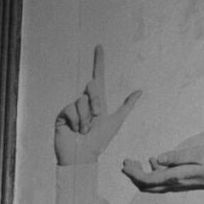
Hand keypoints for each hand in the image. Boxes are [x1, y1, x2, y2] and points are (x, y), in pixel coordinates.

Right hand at [55, 44, 141, 165]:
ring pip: (82, 100)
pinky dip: (78, 122)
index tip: (100, 46)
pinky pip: (72, 109)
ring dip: (87, 118)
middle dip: (97, 104)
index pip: (98, 78)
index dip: (99, 62)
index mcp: (97, 103)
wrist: (83, 156)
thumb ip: (126, 106)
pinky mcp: (62, 113)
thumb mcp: (116, 122)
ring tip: (85, 130)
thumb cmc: (99, 142)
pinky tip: (76, 131)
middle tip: (95, 120)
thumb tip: (140, 91)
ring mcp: (72, 107)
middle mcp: (84, 102)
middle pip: (93, 87)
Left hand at [121, 141, 203, 192]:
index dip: (133, 174)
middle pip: (148, 187)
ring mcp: (180, 186)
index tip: (125, 163)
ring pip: (154, 186)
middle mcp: (177, 185)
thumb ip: (176, 157)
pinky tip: (154, 161)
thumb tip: (156, 159)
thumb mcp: (198, 154)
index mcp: (177, 177)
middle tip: (126, 161)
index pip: (148, 180)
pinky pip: (163, 182)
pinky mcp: (184, 183)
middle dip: (134, 176)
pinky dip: (154, 173)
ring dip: (142, 175)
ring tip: (134, 160)